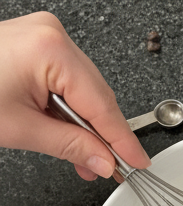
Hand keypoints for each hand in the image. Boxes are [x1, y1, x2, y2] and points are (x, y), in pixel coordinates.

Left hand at [0, 12, 149, 179]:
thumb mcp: (22, 129)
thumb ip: (72, 146)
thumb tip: (104, 161)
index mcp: (52, 50)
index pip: (102, 105)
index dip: (122, 140)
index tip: (137, 163)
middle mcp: (51, 36)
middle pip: (97, 97)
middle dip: (102, 136)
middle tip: (109, 168)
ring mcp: (44, 38)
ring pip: (84, 92)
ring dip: (86, 128)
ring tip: (85, 158)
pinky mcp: (36, 45)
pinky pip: (67, 82)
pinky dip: (69, 112)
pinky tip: (70, 135)